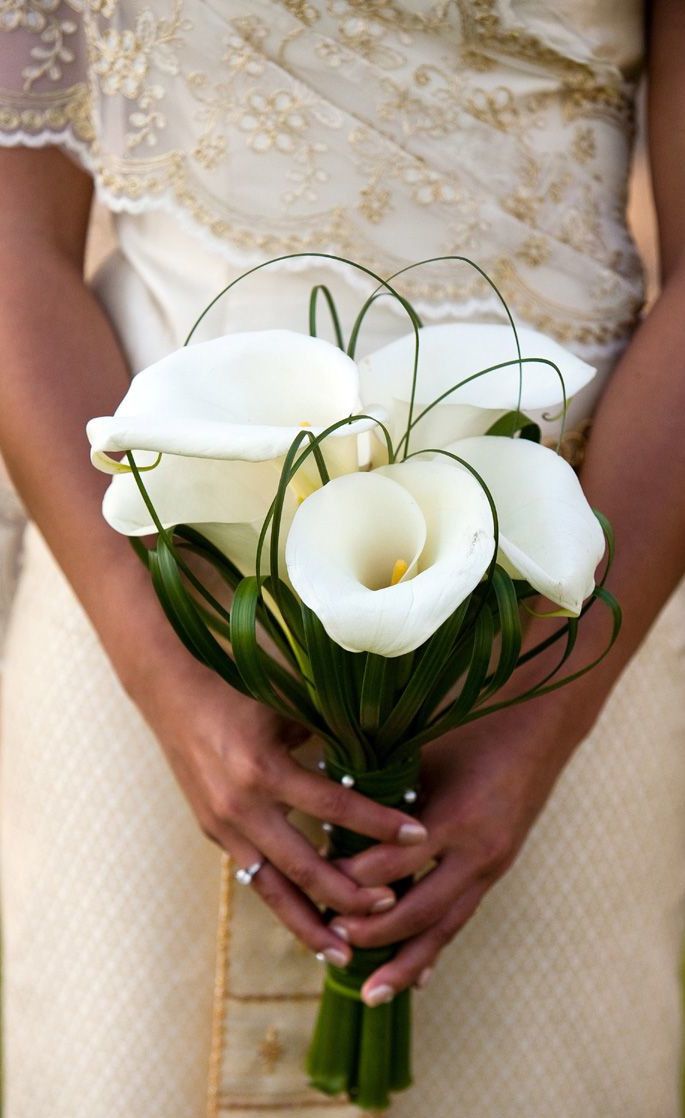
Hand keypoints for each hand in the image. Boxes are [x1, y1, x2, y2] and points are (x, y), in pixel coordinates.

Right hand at [132, 651, 427, 967]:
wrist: (170, 689)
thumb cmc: (236, 688)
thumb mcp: (285, 705)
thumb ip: (328, 730)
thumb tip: (384, 752)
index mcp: (263, 769)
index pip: (334, 806)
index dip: (378, 823)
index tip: (419, 836)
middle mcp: (240, 806)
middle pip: (303, 867)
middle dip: (349, 895)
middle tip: (391, 908)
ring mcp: (223, 826)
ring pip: (272, 891)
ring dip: (310, 925)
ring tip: (345, 955)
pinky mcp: (214, 833)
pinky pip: (255, 878)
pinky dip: (284, 901)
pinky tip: (310, 922)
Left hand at [328, 697, 588, 1003]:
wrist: (537, 728)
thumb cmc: (468, 731)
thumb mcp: (422, 754)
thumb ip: (383, 788)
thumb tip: (325, 811)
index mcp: (454, 818)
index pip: (392, 864)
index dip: (352, 879)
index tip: (314, 883)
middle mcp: (476, 853)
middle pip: (418, 910)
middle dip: (373, 933)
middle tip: (332, 941)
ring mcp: (490, 868)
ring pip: (444, 929)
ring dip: (406, 962)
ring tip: (371, 993)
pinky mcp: (495, 872)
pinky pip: (462, 919)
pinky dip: (436, 949)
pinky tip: (417, 979)